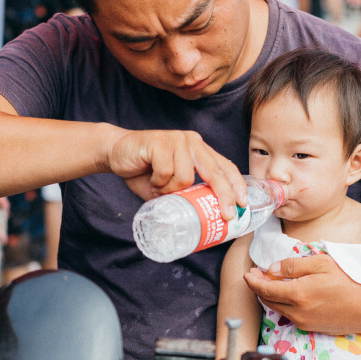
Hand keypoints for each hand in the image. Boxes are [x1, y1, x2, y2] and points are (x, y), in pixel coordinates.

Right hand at [106, 129, 246, 217]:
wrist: (115, 152)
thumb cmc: (144, 169)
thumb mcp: (169, 185)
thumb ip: (184, 195)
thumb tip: (201, 219)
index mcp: (199, 150)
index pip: (224, 166)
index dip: (237, 185)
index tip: (244, 204)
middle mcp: (192, 142)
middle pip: (215, 172)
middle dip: (224, 196)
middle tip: (227, 215)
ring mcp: (177, 140)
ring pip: (186, 178)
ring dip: (170, 189)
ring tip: (158, 185)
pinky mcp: (160, 142)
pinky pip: (166, 172)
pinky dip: (157, 181)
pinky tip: (149, 176)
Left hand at [242, 255, 360, 334]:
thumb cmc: (354, 280)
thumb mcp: (323, 263)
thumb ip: (294, 265)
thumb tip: (272, 268)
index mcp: (297, 294)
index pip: (263, 288)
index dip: (252, 280)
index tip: (248, 272)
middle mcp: (298, 313)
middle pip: (267, 301)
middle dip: (258, 288)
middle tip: (257, 275)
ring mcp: (305, 323)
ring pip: (278, 310)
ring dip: (271, 296)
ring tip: (273, 282)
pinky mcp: (314, 328)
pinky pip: (291, 316)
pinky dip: (284, 304)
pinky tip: (290, 294)